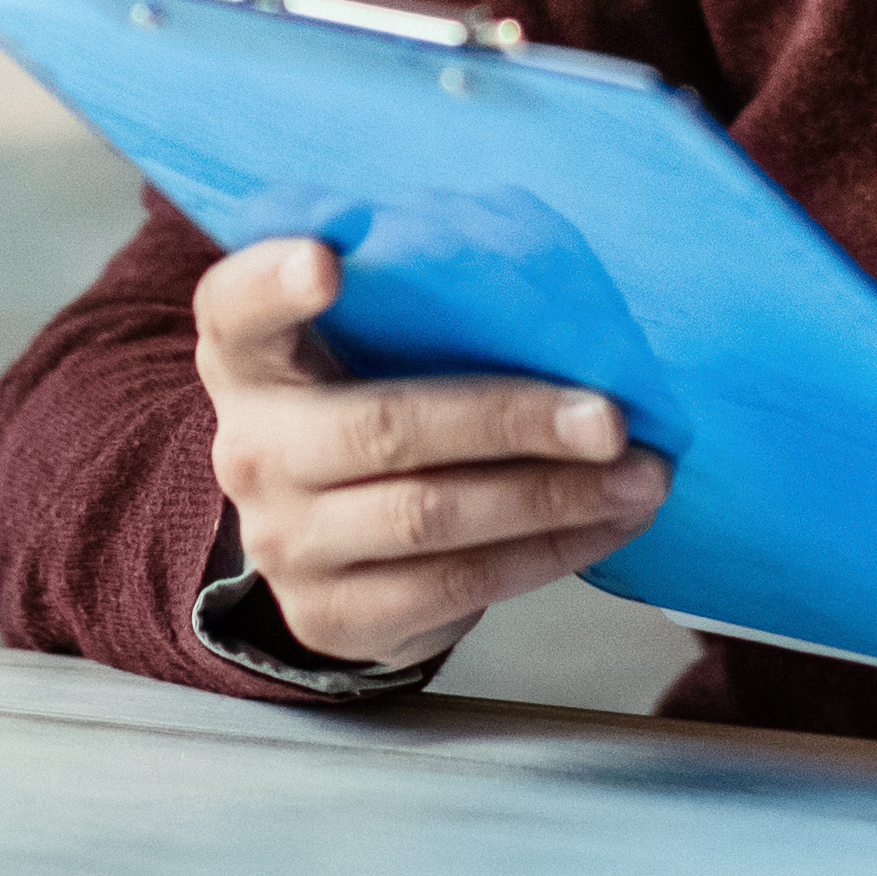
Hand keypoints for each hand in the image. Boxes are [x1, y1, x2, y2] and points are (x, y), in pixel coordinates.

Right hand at [194, 236, 670, 670]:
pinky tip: (609, 524)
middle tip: (608, 417)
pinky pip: (458, 585)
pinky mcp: (333, 615)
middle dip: (511, 420)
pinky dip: (550, 554)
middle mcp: (251, 448)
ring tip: (641, 477)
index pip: (235, 306)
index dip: (273, 280)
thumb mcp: (363, 347)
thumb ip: (412, 306)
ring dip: (554, 497)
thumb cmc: (371, 405)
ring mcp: (285, 541)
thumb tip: (555, 286)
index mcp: (248, 358)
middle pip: (383, 427)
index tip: (329, 260)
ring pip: (432, 516)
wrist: (327, 545)